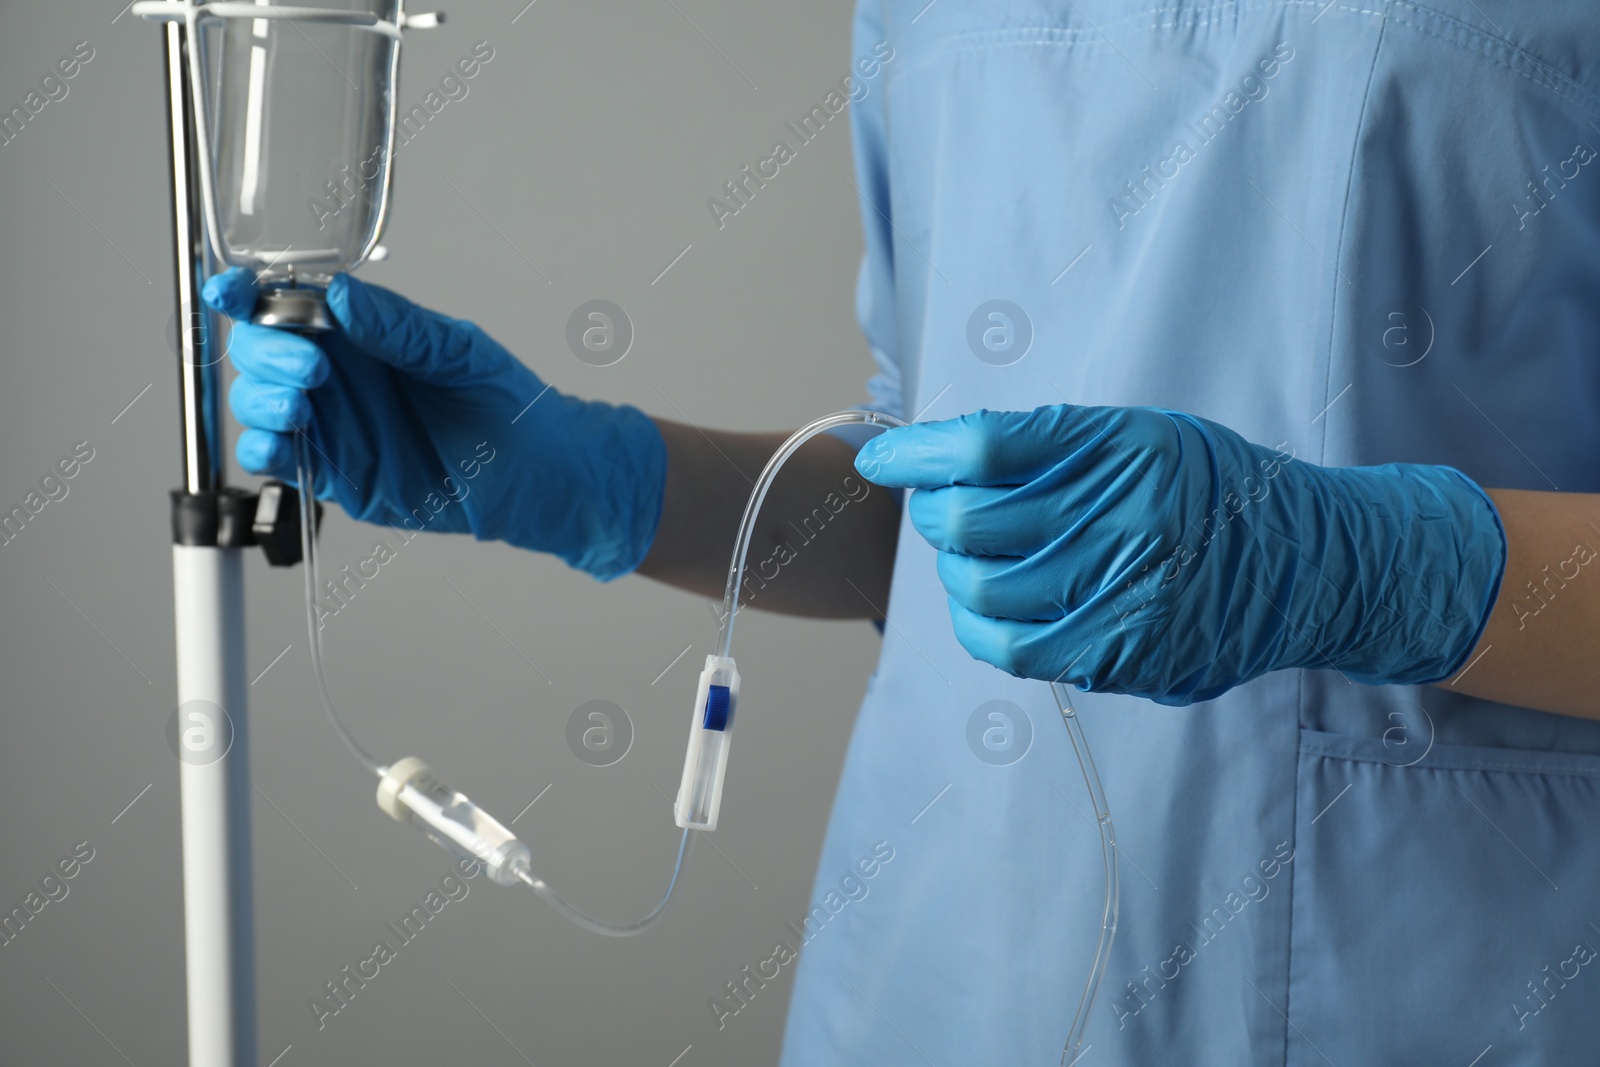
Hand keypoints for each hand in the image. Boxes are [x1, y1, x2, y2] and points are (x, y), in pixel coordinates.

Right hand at [203, 268, 665, 579]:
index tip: (231, 290)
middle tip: (313, 364)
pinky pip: (279, 460)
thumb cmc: (504, 402)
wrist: (534, 470)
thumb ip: (397, 326)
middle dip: (267, 350)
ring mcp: (333, 423)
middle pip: (260, 350)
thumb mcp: (457, 350)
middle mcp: (337, 375)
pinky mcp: (338, 473)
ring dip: (262, 398)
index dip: (248, 293)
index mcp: (359, 332)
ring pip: (259, 403)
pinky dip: (263, 449)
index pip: (287, 304)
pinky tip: (280, 441)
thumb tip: (340, 296)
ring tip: (302, 403)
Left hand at [857, 405, 1505, 703]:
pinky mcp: (1123, 652)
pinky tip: (992, 605)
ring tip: (974, 558)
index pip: (986, 445)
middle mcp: (1122, 516)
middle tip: (942, 508)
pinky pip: (1014, 647)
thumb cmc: (1214, 492)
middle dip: (934, 513)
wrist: (1311, 564)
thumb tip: (944, 460)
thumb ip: (1054, 445)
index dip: (916, 453)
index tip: (881, 458)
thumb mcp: (1144, 437)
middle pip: (970, 520)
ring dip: (956, 572)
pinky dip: (982, 624)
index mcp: (1122, 447)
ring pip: (980, 588)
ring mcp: (1124, 591)